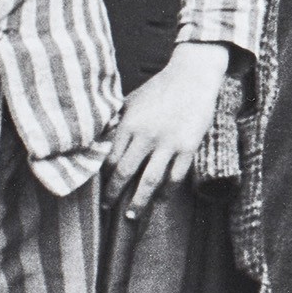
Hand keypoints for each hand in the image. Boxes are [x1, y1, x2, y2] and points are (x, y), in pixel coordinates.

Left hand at [104, 42, 230, 218]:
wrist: (192, 76)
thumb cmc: (159, 88)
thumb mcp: (131, 101)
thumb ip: (117, 122)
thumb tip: (101, 144)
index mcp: (128, 124)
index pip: (109, 159)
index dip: (103, 177)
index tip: (98, 188)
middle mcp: (146, 136)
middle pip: (125, 173)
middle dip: (114, 194)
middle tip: (109, 207)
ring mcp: (168, 143)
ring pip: (150, 180)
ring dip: (140, 201)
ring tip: (132, 216)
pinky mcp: (188, 146)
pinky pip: (176, 175)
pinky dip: (167, 190)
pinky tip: (162, 198)